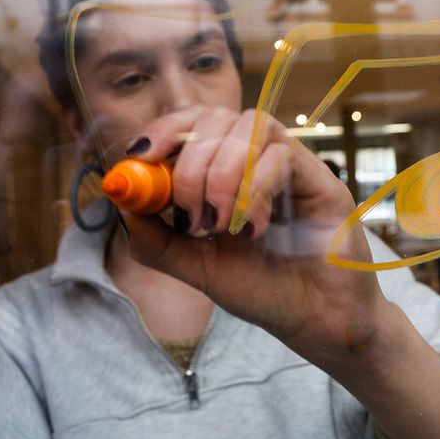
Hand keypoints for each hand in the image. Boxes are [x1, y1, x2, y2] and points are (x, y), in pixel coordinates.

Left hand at [119, 106, 388, 362]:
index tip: (140, 155)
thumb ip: (155, 238)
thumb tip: (122, 197)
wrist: (314, 320)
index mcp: (222, 171)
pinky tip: (254, 228)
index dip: (163, 129)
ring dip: (222, 173)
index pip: (190, 123)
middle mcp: (255, 159)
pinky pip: (280, 153)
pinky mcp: (317, 176)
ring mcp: (287, 164)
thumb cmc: (261, 290)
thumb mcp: (195, 267)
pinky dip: (255, 186)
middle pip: (214, 117)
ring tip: (222, 224)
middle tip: (192, 215)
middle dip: (190, 164)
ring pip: (247, 126)